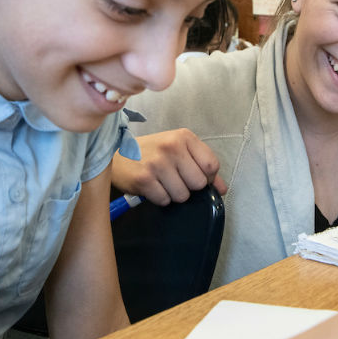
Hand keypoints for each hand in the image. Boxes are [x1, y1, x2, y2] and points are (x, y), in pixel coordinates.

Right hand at [111, 129, 225, 204]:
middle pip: (198, 183)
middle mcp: (171, 147)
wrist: (115, 153)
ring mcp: (157, 163)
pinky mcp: (144, 179)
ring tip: (162, 183)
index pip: (211, 165)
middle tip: (175, 180)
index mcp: (184, 137)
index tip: (194, 176)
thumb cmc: (150, 152)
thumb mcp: (178, 150)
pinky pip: (165, 200)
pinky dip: (160, 198)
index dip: (207, 177)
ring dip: (173, 194)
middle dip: (189, 187)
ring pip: (182, 195)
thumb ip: (202, 166)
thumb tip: (222, 189)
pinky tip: (152, 187)